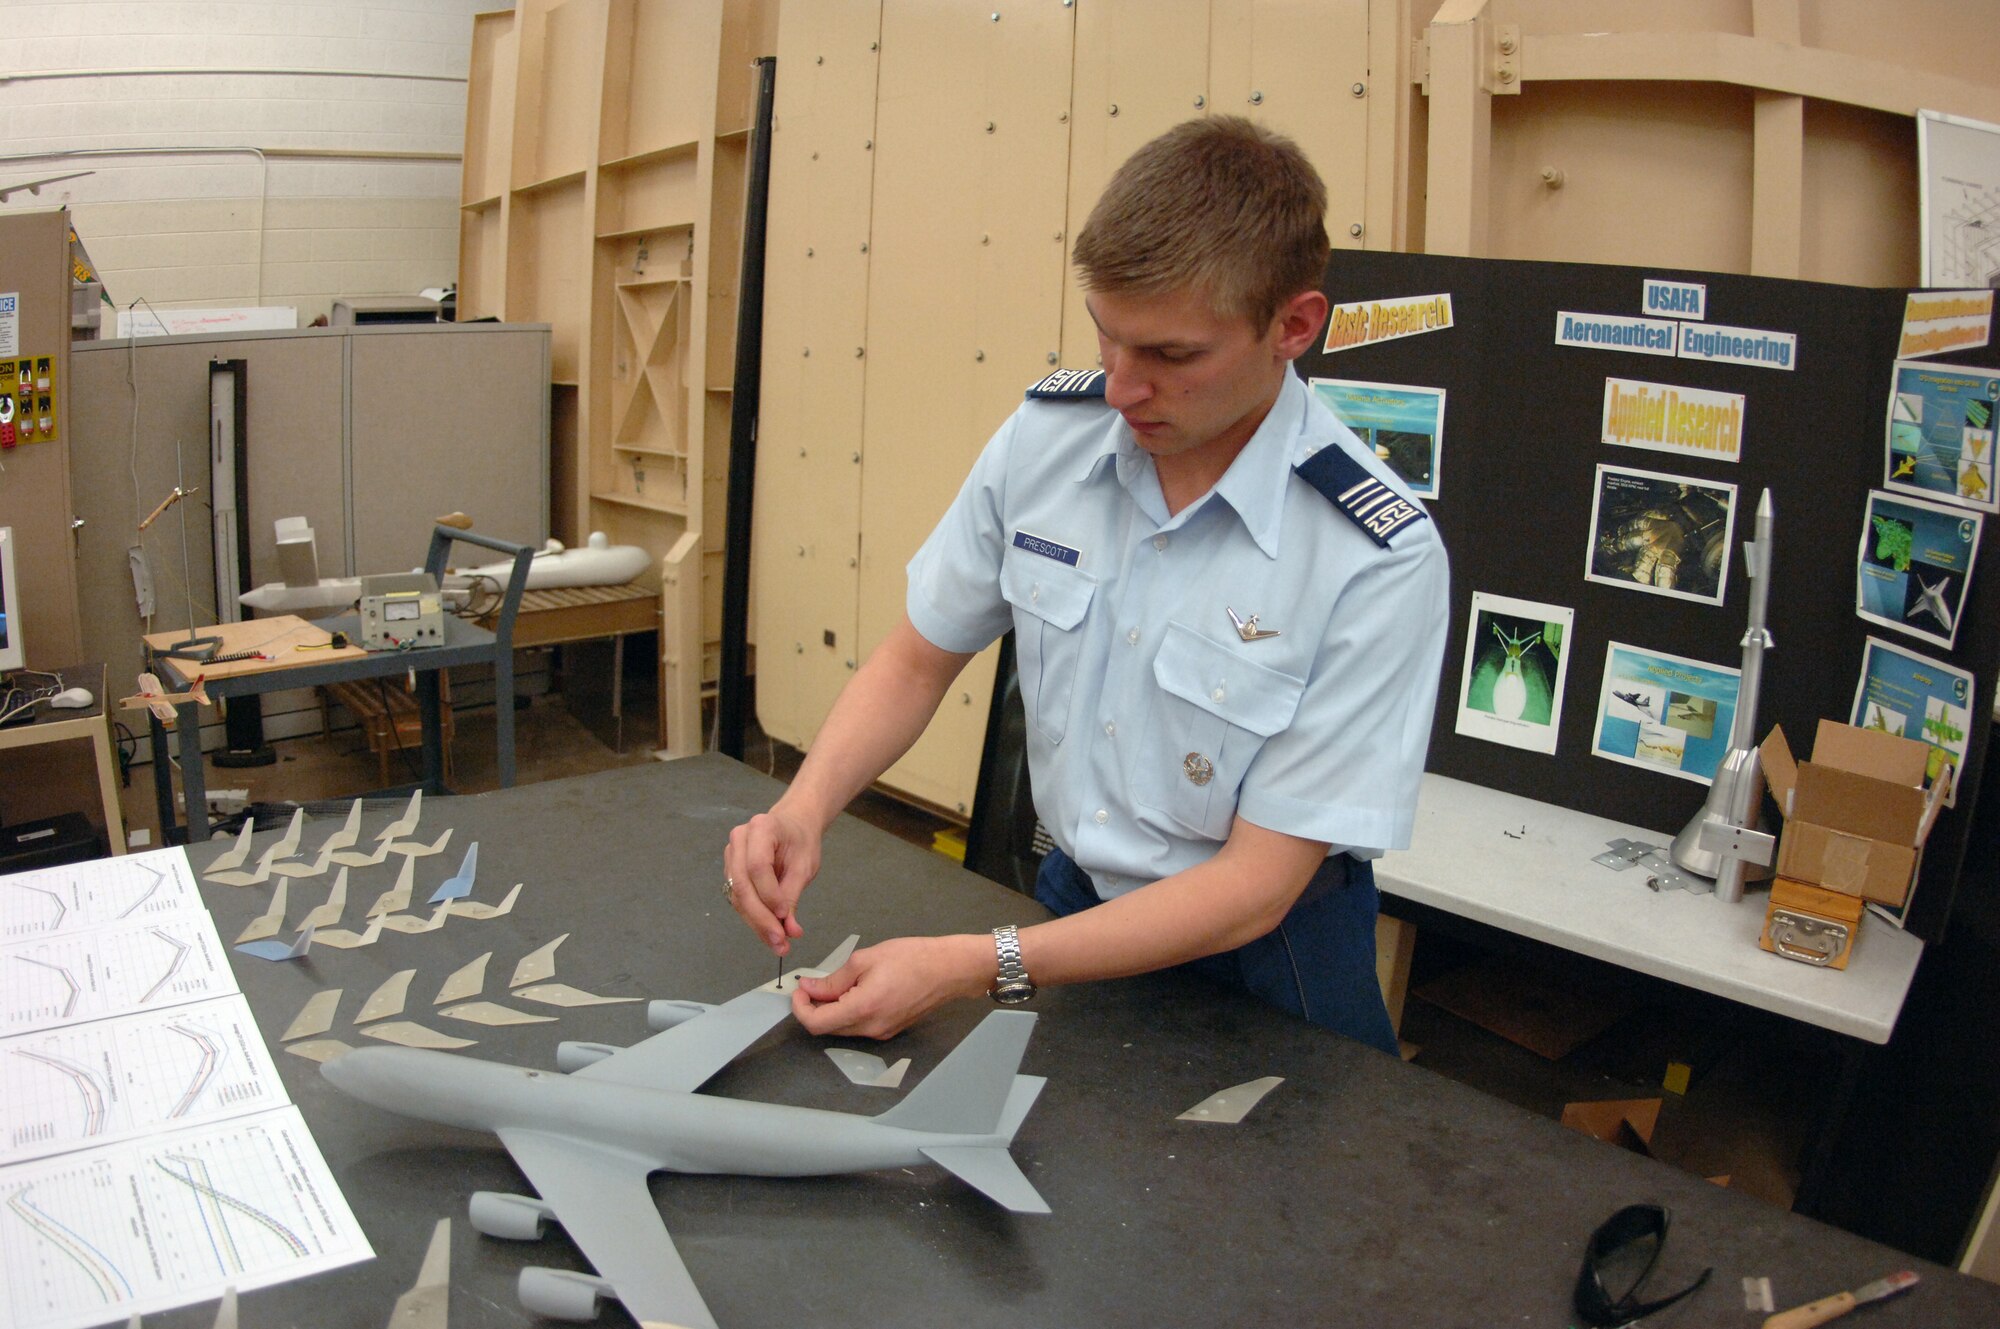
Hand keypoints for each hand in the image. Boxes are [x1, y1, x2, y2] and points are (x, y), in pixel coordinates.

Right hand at [723, 803, 819, 954]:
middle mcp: (739, 840)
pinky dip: (753, 917)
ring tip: (777, 943)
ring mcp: (731, 854)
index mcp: (761, 828)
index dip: (770, 895)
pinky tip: (768, 932)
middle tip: (780, 942)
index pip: (758, 866)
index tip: (785, 916)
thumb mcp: (804, 866)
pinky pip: (738, 898)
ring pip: (737, 896)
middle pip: (742, 885)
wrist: (793, 826)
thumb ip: (793, 896)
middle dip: (761, 918)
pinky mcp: (729, 870)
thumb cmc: (801, 842)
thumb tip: (790, 931)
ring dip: (756, 923)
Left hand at [791, 935, 990, 1038]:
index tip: (799, 989)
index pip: (816, 1024)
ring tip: (837, 983)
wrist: (949, 969)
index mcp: (862, 1010)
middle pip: (827, 1029)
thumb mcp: (865, 960)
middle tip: (813, 983)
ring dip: (831, 1010)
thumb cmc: (911, 958)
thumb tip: (808, 987)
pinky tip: (855, 991)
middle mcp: (871, 1029)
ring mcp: (882, 1033)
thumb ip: (833, 979)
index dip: (800, 1008)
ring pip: (843, 1028)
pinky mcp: (890, 1030)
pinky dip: (848, 1012)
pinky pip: (859, 1026)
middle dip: (814, 1007)